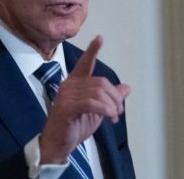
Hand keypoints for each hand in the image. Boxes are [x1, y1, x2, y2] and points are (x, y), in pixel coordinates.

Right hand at [38, 36, 129, 163]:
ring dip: (112, 106)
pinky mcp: (66, 107)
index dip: (92, 51)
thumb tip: (126, 88)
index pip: (85, 63)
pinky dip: (105, 110)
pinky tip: (109, 117)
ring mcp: (66, 95)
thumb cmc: (74, 127)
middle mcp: (69, 85)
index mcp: (75, 83)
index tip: (99, 38)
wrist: (57, 144)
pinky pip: (92, 103)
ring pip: (98, 93)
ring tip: (113, 117)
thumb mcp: (97, 112)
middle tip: (118, 111)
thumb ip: (109, 98)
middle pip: (101, 82)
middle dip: (115, 97)